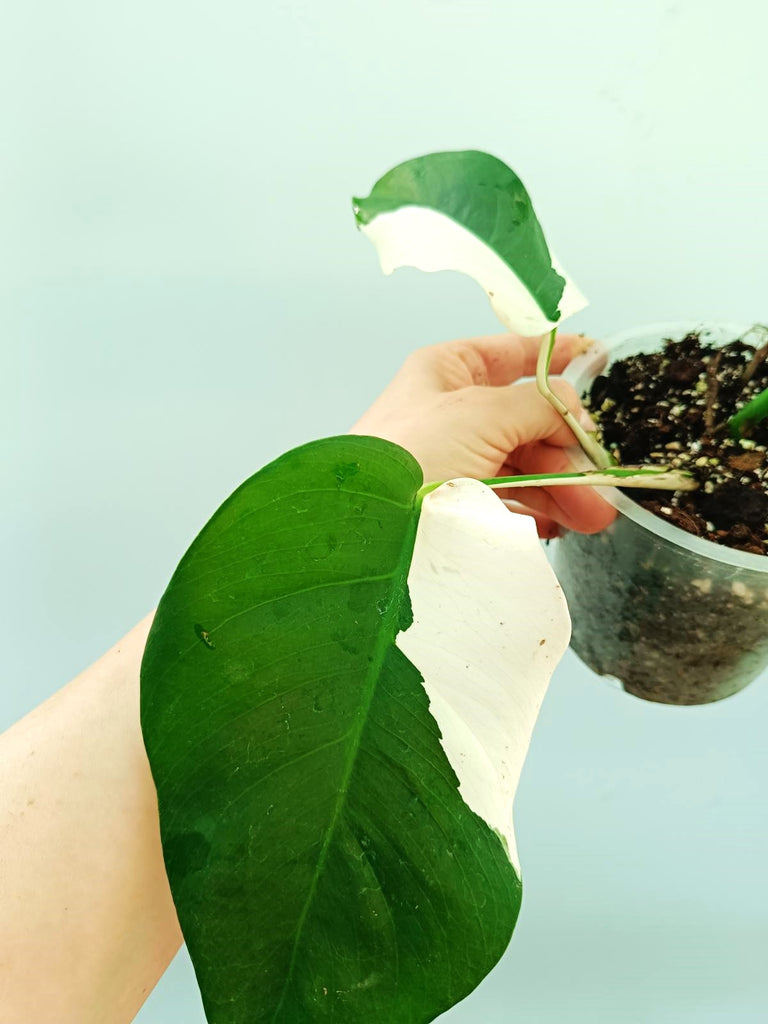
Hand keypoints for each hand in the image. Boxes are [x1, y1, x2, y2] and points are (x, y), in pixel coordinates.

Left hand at [350, 332, 614, 536]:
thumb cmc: (407, 457)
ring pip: (522, 465)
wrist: (367, 529)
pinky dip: (536, 512)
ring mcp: (451, 459)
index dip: (556, 356)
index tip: (598, 357)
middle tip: (599, 478)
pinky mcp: (452, 503)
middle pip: (526, 420)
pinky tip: (556, 526)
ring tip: (592, 516)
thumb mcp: (481, 412)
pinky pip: (505, 503)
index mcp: (446, 372)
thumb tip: (572, 411)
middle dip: (568, 449)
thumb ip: (538, 404)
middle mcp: (450, 412)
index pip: (511, 354)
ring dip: (561, 488)